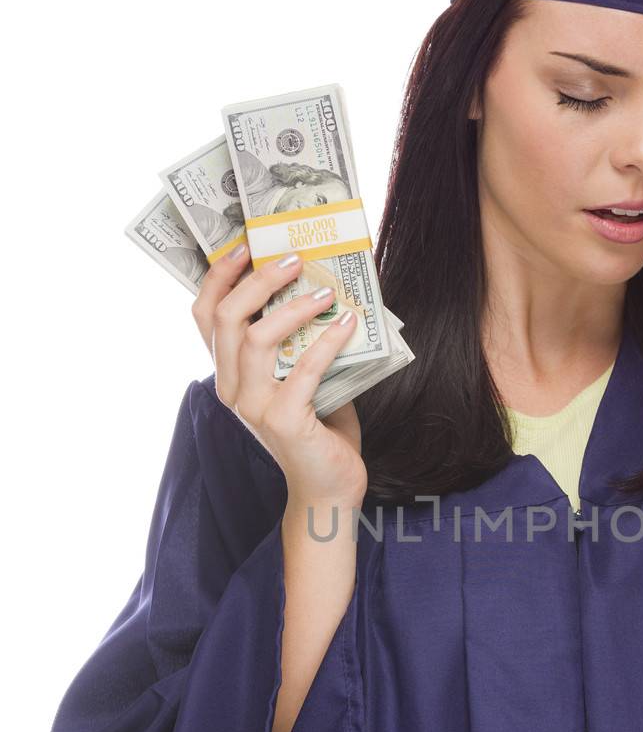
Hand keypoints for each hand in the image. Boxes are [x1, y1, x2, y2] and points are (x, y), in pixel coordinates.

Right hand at [190, 244, 367, 503]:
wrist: (328, 486)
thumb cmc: (319, 427)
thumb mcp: (299, 376)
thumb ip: (297, 341)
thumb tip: (320, 285)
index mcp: (227, 373)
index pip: (205, 315)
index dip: (219, 276)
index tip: (246, 244)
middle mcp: (231, 389)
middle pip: (227, 319)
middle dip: (258, 281)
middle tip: (293, 259)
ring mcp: (253, 406)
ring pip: (257, 339)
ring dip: (293, 307)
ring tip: (326, 292)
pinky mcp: (283, 421)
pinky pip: (303, 369)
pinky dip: (327, 341)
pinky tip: (348, 324)